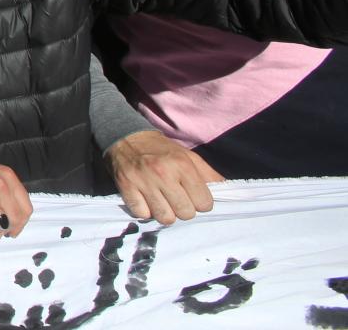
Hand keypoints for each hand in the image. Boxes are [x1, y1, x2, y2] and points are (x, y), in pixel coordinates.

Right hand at [107, 130, 222, 223]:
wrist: (126, 137)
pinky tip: (146, 200)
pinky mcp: (126, 187)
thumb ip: (209, 175)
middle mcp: (163, 173)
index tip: (192, 195)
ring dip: (165, 212)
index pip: (205, 204)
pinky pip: (142, 214)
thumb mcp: (189, 156)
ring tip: (162, 201)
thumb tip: (228, 192)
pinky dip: (145, 211)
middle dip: (184, 209)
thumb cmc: (162, 150)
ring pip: (165, 218)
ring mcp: (143, 182)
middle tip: (176, 198)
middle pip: (186, 213)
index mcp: (182, 165)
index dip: (200, 202)